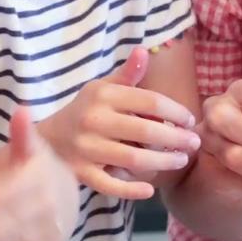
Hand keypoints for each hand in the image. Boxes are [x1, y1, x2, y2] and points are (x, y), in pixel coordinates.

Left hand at [0, 108, 78, 240]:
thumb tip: (21, 109)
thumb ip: (24, 135)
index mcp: (50, 175)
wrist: (66, 196)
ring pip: (27, 239)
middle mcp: (56, 201)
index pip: (21, 186)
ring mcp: (57, 225)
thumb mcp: (34, 150)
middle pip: (23, 216)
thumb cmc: (41, 171)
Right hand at [41, 46, 200, 198]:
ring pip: (133, 158)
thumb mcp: (102, 88)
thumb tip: (144, 51)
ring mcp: (87, 148)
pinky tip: (150, 190)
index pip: (149, 101)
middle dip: (176, 138)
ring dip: (163, 162)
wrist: (47, 139)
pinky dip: (131, 190)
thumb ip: (127, 74)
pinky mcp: (81, 173)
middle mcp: (95, 119)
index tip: (190, 120)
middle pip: (145, 130)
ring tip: (181, 160)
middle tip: (194, 143)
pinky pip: (110, 184)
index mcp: (104, 95)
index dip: (175, 111)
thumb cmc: (85, 110)